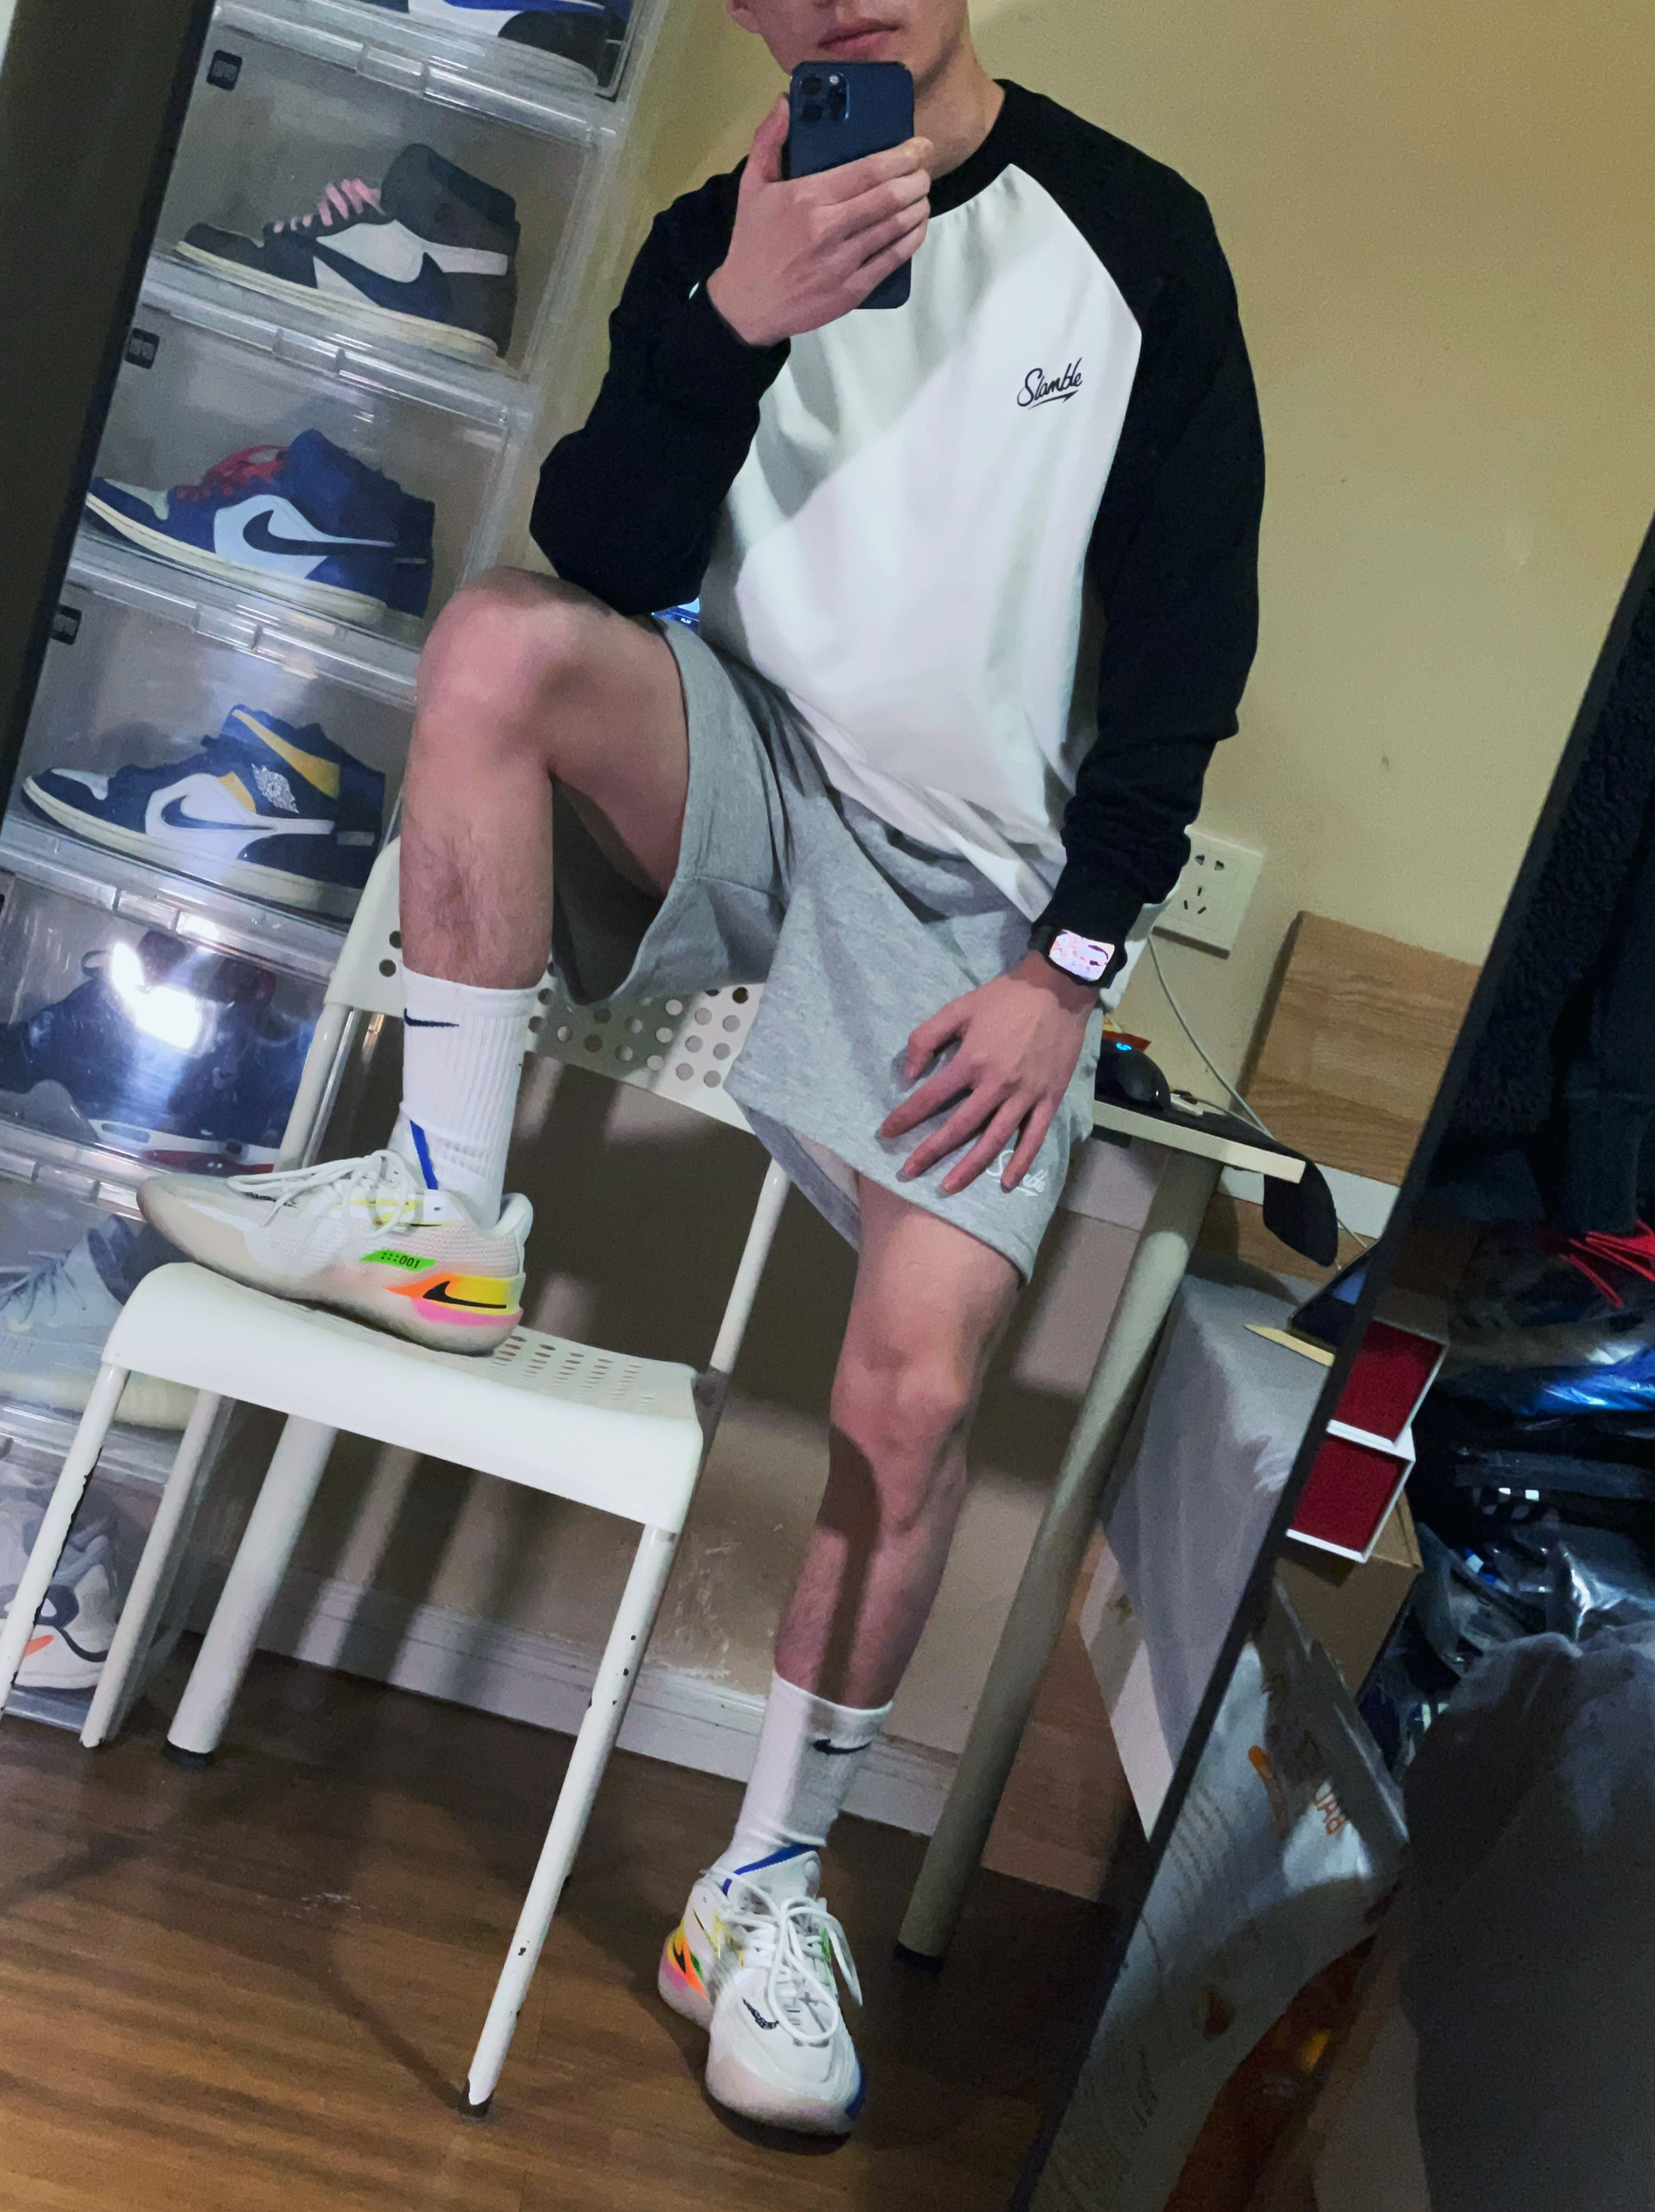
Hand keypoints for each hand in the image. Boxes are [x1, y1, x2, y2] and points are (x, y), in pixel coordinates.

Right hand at [705, 98, 930, 347]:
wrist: (747, 304)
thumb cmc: (752, 242)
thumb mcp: (752, 186)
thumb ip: (769, 139)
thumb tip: (785, 101)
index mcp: (807, 197)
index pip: (868, 170)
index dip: (902, 156)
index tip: (920, 147)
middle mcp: (828, 228)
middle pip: (890, 197)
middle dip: (916, 179)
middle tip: (924, 171)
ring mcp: (842, 262)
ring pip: (896, 227)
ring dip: (918, 208)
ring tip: (923, 196)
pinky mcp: (851, 290)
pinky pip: (892, 260)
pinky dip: (911, 240)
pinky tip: (917, 227)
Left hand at [879, 955, 1095, 1195]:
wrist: (1057, 990)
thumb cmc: (1004, 999)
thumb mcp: (958, 1008)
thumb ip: (926, 1038)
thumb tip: (909, 1074)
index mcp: (972, 1062)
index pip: (930, 1098)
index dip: (905, 1117)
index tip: (886, 1133)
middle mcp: (996, 1085)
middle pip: (958, 1128)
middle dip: (930, 1152)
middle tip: (907, 1173)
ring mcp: (1025, 1096)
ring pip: (993, 1141)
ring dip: (969, 1168)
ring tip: (948, 1187)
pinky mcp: (1049, 1100)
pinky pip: (1033, 1138)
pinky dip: (1020, 1162)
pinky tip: (1005, 1182)